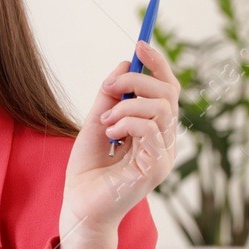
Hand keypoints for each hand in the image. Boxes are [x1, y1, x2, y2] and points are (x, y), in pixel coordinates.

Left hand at [57, 40, 180, 248]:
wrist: (79, 205)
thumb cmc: (88, 169)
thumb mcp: (96, 122)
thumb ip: (111, 96)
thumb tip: (125, 64)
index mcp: (154, 128)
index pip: (167, 89)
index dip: (158, 64)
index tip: (140, 43)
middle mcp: (164, 140)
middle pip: (170, 93)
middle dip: (139, 80)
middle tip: (110, 88)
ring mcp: (164, 155)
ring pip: (161, 108)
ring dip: (127, 105)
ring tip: (106, 121)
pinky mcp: (157, 169)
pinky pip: (151, 129)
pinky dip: (127, 122)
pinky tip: (111, 133)